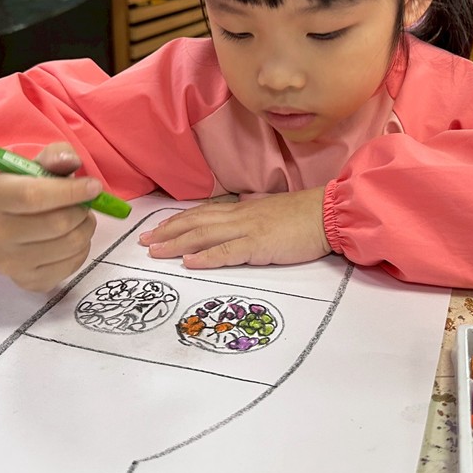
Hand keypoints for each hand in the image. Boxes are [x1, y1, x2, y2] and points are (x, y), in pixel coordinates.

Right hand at [0, 142, 99, 291]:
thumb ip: (56, 156)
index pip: (34, 196)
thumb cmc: (26, 187)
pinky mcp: (27, 282)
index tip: (94, 186)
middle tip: (86, 203)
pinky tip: (71, 237)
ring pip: (69, 245)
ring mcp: (8, 264)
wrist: (9, 220)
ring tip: (80, 218)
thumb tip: (70, 160)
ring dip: (86, 228)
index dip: (70, 191)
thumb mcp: (37, 164)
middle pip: (57, 224)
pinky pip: (72, 265)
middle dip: (82, 210)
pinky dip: (83, 248)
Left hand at [138, 187, 331, 268]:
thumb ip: (252, 218)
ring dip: (177, 243)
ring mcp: (248, 230)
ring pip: (204, 235)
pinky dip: (206, 257)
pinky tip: (189, 262)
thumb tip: (238, 222)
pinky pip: (227, 251)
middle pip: (196, 222)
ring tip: (156, 251)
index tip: (158, 229)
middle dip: (168, 232)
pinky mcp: (259, 245)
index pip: (203, 213)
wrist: (327, 214)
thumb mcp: (271, 213)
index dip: (178, 221)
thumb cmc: (304, 216)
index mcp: (243, 209)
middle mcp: (240, 216)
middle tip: (145, 242)